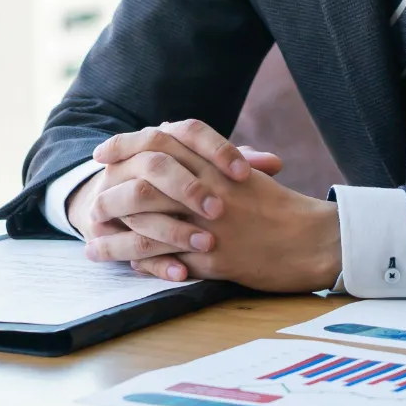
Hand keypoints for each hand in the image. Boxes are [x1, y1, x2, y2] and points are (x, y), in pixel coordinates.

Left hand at [74, 120, 339, 291]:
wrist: (315, 239)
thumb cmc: (279, 207)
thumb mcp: (241, 173)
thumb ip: (205, 159)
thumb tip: (168, 142)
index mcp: (214, 163)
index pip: (158, 143)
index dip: (124, 146)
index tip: (101, 153)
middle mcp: (207, 190)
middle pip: (144, 183)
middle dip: (110, 194)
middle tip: (90, 204)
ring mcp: (209, 226)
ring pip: (149, 227)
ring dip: (117, 238)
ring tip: (93, 245)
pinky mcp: (215, 259)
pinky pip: (168, 261)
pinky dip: (144, 262)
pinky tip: (127, 264)